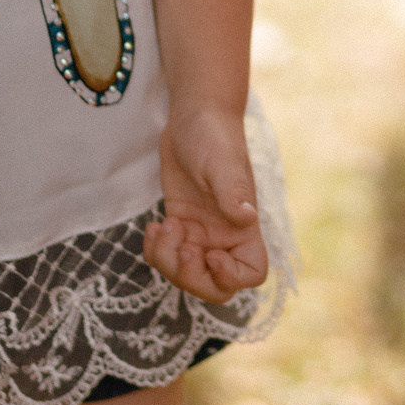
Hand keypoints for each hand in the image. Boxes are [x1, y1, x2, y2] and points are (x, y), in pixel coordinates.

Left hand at [143, 102, 268, 303]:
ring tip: (163, 226)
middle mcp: (224, 237)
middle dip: (191, 278)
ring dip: (167, 261)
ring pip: (186, 275)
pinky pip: (166, 256)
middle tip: (180, 246)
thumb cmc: (215, 135)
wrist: (194, 117)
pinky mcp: (179, 225)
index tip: (210, 253)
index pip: (252, 273)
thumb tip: (248, 219)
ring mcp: (200, 234)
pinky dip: (155, 251)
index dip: (231, 277)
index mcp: (245, 227)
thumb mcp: (222, 163)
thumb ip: (233, 192)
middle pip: (216, 286)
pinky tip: (152, 225)